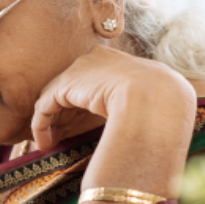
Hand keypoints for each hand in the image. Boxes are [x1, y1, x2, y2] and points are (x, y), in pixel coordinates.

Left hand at [30, 45, 193, 149]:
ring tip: (47, 144)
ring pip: (55, 97)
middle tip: (59, 137)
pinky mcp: (66, 85)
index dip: (82, 107)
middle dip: (63, 115)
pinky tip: (44, 144)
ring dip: (50, 123)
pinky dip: (41, 126)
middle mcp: (97, 59)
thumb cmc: (162, 107)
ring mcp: (81, 69)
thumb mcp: (149, 102)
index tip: (79, 128)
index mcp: (120, 61)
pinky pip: (46, 106)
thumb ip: (134, 106)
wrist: (158, 98)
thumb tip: (132, 123)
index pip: (92, 82)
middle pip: (71, 88)